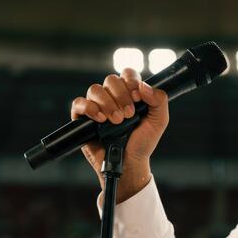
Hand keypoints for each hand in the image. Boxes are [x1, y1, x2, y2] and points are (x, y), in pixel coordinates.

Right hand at [70, 68, 168, 202]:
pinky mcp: (82, 118)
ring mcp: (96, 106)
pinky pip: (79, 103)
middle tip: (128, 115)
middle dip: (121, 96)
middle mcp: (111, 97)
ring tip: (116, 121)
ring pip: (95, 89)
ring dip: (107, 103)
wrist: (128, 163)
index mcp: (129, 93)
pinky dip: (89, 108)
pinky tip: (100, 119)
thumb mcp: (158, 121)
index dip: (131, 81)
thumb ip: (159, 100)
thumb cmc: (142, 143)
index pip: (127, 74)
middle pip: (110, 80)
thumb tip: (144, 86)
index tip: (137, 98)